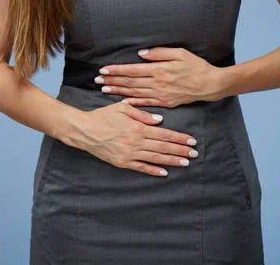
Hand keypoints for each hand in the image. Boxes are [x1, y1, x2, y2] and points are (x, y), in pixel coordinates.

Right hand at [78, 102, 198, 176]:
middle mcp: (136, 142)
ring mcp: (129, 154)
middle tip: (194, 154)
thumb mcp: (123, 108)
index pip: (164, 134)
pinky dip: (153, 170)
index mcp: (138, 127)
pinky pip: (141, 167)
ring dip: (171, 161)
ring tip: (185, 163)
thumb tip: (160, 121)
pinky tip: (164, 172)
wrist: (85, 130)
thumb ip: (142, 114)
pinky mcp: (122, 162)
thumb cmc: (103, 116)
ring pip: (155, 158)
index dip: (179, 138)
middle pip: (163, 147)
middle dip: (180, 150)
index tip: (191, 140)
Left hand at [94, 46, 222, 106]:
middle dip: (112, 81)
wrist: (210, 84)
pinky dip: (133, 103)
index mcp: (159, 70)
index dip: (117, 70)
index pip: (132, 70)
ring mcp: (161, 95)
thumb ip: (160, 53)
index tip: (104, 70)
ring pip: (135, 93)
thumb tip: (141, 54)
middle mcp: (157, 83)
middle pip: (130, 83)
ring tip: (104, 90)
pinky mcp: (165, 102)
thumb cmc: (196, 66)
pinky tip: (123, 102)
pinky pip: (146, 104)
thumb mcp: (179, 53)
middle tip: (97, 81)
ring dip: (118, 91)